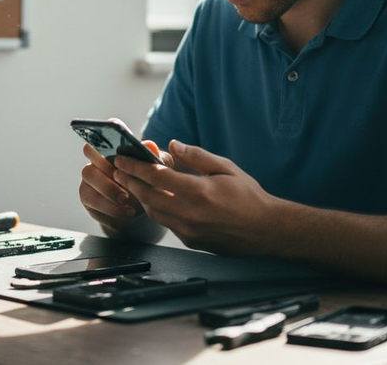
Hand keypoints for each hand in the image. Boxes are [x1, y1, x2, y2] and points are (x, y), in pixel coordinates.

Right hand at [78, 122, 172, 233]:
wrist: (139, 211)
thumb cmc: (148, 184)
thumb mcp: (159, 172)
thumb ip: (157, 159)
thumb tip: (150, 146)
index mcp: (117, 146)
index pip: (106, 130)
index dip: (107, 128)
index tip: (114, 129)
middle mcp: (99, 157)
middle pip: (90, 149)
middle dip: (104, 160)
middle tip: (120, 174)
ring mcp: (91, 176)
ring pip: (88, 173)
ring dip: (108, 188)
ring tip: (126, 199)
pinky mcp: (87, 196)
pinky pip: (92, 199)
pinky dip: (111, 207)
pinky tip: (127, 212)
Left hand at [111, 140, 277, 254]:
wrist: (266, 229)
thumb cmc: (248, 196)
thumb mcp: (225, 168)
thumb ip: (196, 156)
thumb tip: (172, 145)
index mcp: (197, 192)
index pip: (155, 176)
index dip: (135, 167)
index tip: (122, 159)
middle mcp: (189, 214)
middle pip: (148, 196)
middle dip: (130, 182)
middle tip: (119, 170)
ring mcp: (189, 231)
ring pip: (153, 212)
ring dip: (141, 196)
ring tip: (133, 183)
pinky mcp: (191, 242)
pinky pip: (167, 223)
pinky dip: (157, 210)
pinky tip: (156, 199)